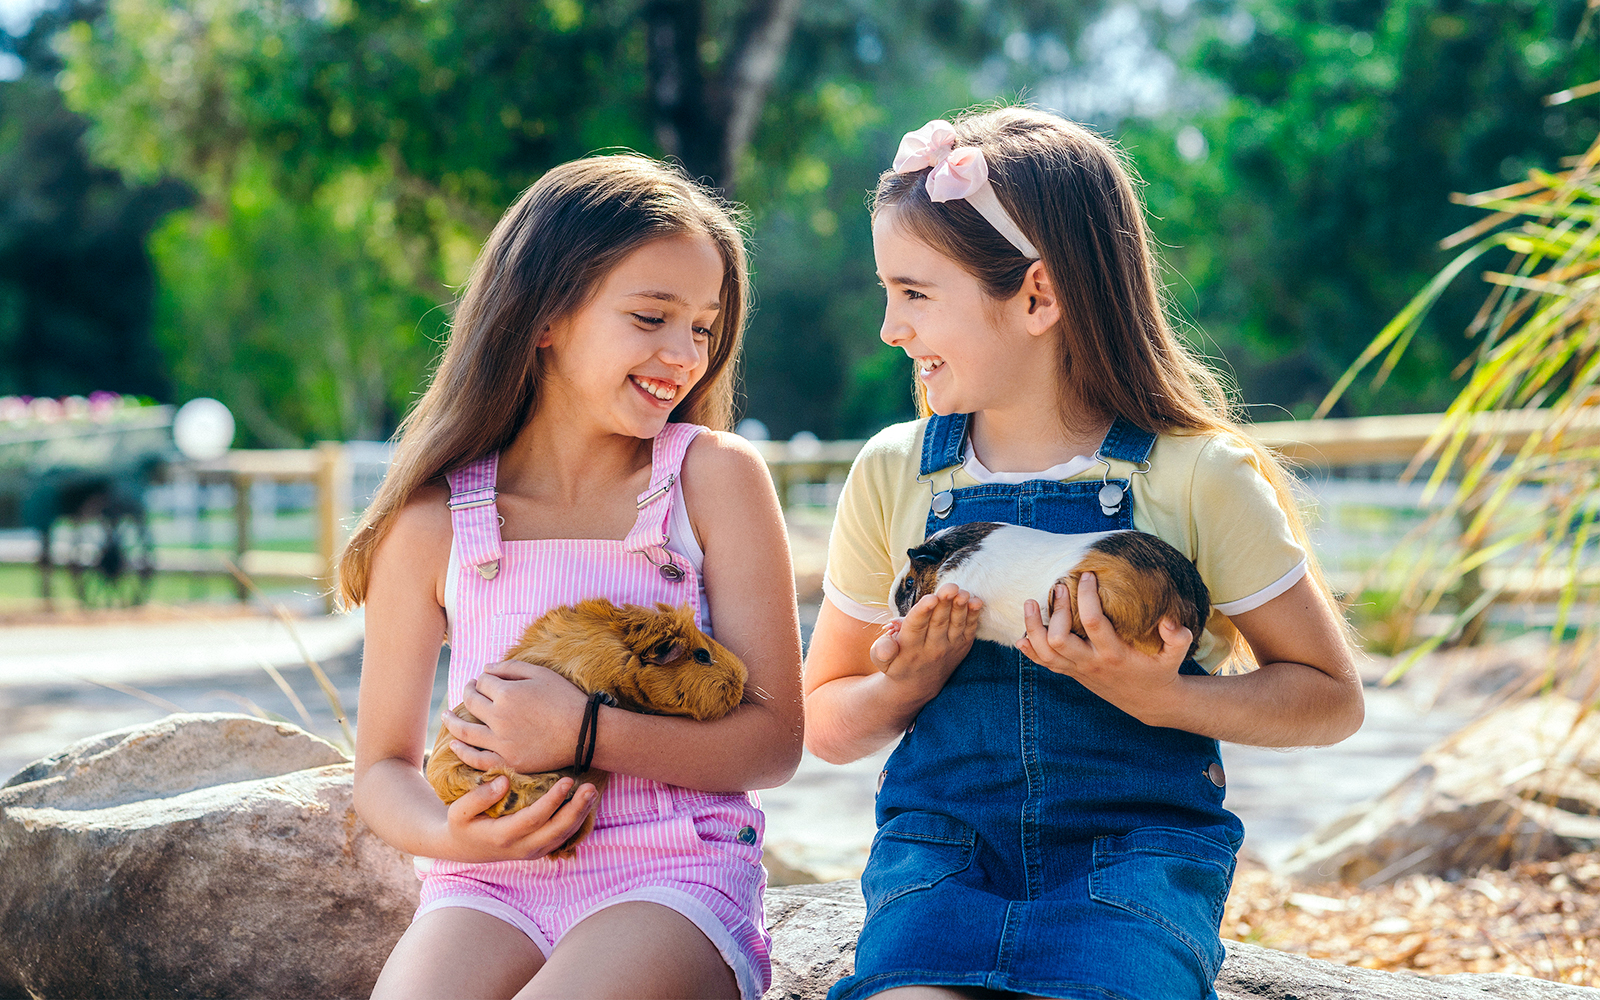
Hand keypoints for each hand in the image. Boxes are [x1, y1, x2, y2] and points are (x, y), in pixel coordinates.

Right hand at [440, 771, 597, 862]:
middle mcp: (522, 848)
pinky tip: (585, 804)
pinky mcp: (539, 849)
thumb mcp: (459, 811)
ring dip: (581, 815)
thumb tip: (504, 782)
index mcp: (503, 837)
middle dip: (577, 810)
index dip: (553, 801)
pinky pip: (563, 838)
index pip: (534, 819)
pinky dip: (577, 822)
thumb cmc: (461, 824)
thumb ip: (479, 797)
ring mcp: (532, 851)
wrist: (462, 848)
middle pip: (557, 831)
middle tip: (591, 788)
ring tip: (593, 792)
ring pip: (564, 836)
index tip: (567, 781)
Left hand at [442, 660, 588, 773]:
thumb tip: (486, 668)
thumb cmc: (565, 699)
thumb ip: (511, 668)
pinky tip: (455, 745)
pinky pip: (477, 759)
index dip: (483, 679)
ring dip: (452, 722)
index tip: (484, 679)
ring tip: (445, 717)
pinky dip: (463, 752)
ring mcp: (501, 742)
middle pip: (472, 703)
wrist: (585, 733)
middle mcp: (499, 718)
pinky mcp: (508, 761)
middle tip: (468, 690)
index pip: (483, 682)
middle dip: (468, 692)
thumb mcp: (541, 674)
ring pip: (466, 732)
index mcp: (507, 694)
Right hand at [871, 583, 982, 704]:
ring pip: (956, 624)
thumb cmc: (897, 664)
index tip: (930, 598)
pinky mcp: (963, 646)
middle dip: (945, 603)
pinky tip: (976, 602)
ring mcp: (950, 647)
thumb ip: (881, 651)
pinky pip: (970, 629)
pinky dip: (974, 616)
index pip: (916, 626)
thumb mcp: (882, 662)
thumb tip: (885, 646)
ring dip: (961, 607)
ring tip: (962, 592)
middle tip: (950, 587)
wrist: (919, 686)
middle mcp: (932, 648)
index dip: (923, 611)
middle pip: (938, 622)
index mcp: (910, 648)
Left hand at [1018, 572, 1191, 725]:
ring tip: (1029, 602)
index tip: (1087, 575)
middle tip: (1058, 586)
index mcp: (1115, 654)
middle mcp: (1092, 663)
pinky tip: (1020, 637)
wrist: (1150, 703)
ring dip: (1032, 628)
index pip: (1092, 622)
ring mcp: (1079, 671)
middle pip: (1059, 638)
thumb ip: (1178, 638)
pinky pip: (1045, 665)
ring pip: (1045, 653)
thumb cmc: (1162, 671)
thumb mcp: (1176, 656)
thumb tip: (1169, 620)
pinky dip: (1029, 652)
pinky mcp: (1073, 675)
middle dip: (1054, 610)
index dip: (1087, 596)